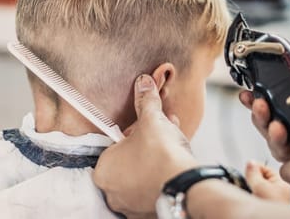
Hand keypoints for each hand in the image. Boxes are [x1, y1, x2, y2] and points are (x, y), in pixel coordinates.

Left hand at [93, 74, 198, 217]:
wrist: (186, 185)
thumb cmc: (162, 154)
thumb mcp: (152, 120)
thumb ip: (145, 101)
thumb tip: (143, 83)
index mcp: (103, 170)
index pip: (114, 147)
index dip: (132, 134)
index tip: (146, 129)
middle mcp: (112, 192)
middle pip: (128, 161)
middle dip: (145, 145)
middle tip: (161, 134)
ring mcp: (130, 206)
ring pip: (141, 176)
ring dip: (154, 159)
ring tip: (172, 145)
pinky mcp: (148, 213)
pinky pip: (152, 189)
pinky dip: (161, 177)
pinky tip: (174, 164)